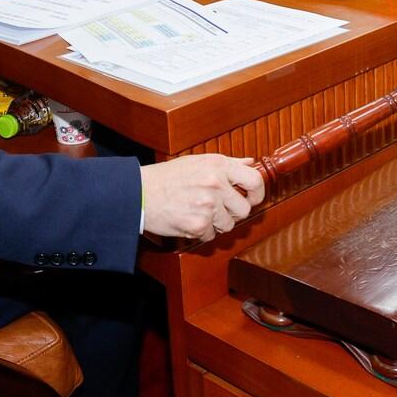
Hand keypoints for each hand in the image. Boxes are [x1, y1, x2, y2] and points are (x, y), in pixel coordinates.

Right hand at [140, 154, 264, 240]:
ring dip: (215, 223)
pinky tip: (188, 220)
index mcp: (218, 165)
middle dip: (232, 213)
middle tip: (216, 209)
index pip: (255, 180)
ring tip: (197, 212)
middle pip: (244, 209)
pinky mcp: (198, 225)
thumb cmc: (167, 177)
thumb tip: (250, 162)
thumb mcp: (197, 161)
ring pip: (228, 225)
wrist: (140, 193)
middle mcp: (215, 184)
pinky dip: (200, 232)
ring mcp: (207, 205)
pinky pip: (210, 235)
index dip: (256, 193)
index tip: (251, 198)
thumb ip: (227, 163)